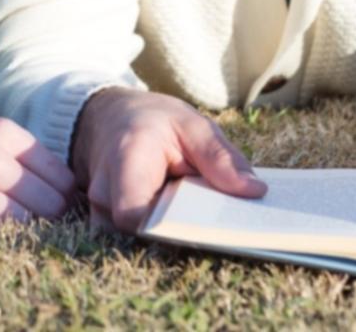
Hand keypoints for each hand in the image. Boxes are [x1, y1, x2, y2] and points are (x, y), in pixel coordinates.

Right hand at [0, 113, 73, 233]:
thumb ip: (23, 157)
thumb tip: (74, 193)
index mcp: (3, 132)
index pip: (62, 177)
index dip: (67, 199)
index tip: (62, 210)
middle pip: (48, 203)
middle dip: (50, 220)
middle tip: (42, 227)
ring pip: (19, 222)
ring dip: (22, 232)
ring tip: (14, 231)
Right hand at [73, 88, 265, 233]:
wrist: (108, 117)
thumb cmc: (151, 120)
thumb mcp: (190, 124)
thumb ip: (220, 156)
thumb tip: (255, 191)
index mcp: (127, 160)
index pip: (134, 214)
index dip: (168, 230)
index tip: (206, 227)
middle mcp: (105, 190)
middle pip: (138, 234)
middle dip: (177, 235)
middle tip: (215, 226)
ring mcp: (100, 209)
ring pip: (134, 240)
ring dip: (167, 234)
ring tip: (196, 217)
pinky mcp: (106, 222)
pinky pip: (132, 238)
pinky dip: (157, 233)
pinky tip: (179, 220)